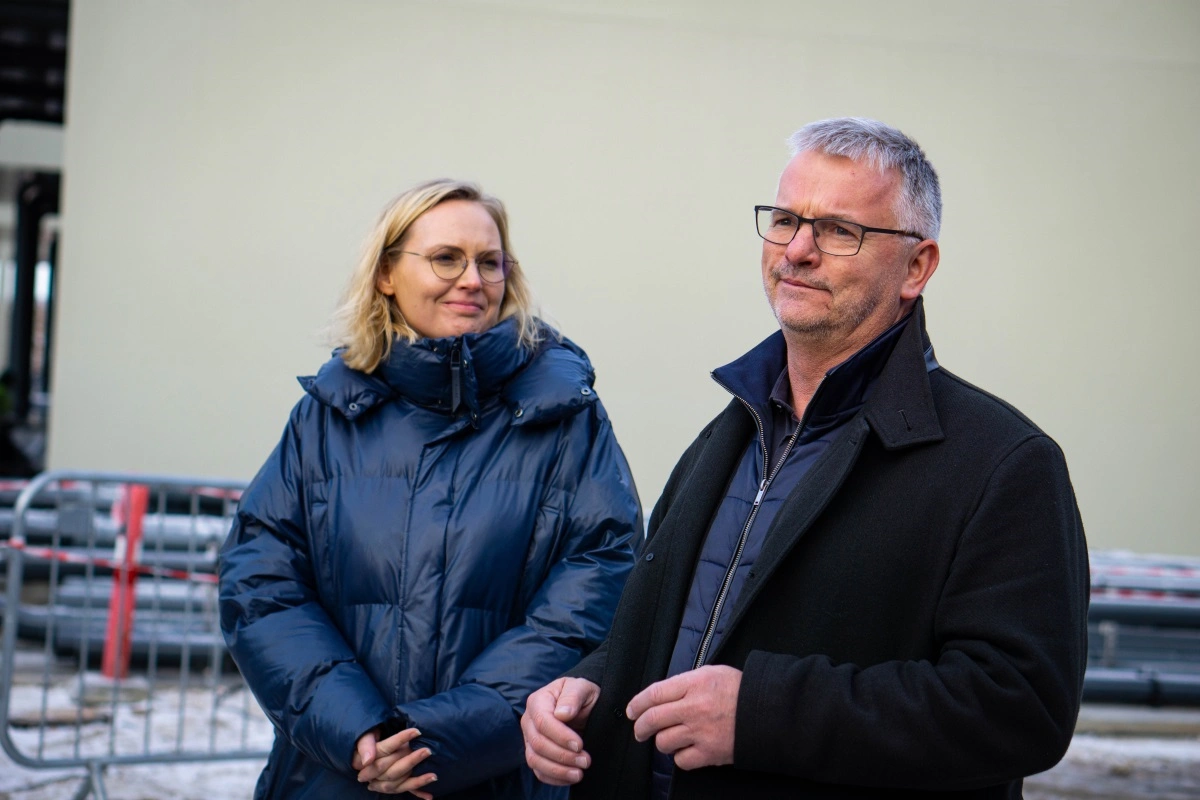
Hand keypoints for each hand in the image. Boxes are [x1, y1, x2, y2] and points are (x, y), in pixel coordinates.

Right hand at [352, 727, 436, 797]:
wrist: (366, 754)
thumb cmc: (369, 740)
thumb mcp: (365, 736)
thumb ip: (365, 744)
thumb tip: (368, 760)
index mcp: (369, 760)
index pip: (385, 750)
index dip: (400, 740)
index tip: (416, 731)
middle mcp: (375, 775)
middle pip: (393, 771)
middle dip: (411, 760)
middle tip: (427, 750)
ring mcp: (384, 783)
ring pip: (400, 784)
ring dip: (417, 781)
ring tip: (433, 775)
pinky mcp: (394, 786)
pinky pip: (406, 790)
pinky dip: (418, 793)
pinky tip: (430, 796)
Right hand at [521, 677, 599, 785]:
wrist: (583, 705)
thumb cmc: (581, 694)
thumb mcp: (582, 688)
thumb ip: (573, 696)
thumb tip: (562, 714)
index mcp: (538, 701)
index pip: (543, 721)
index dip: (560, 736)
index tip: (580, 745)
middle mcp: (529, 721)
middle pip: (538, 743)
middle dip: (562, 755)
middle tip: (586, 760)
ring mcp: (529, 739)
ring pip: (535, 760)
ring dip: (558, 770)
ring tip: (579, 773)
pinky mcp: (535, 754)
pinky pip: (538, 770)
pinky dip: (553, 778)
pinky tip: (570, 778)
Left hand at [625, 665, 740, 770]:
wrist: (767, 712)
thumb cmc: (739, 690)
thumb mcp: (712, 673)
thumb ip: (686, 682)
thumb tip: (662, 695)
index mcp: (695, 683)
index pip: (654, 694)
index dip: (637, 703)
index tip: (632, 711)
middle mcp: (694, 707)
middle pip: (653, 719)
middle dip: (640, 726)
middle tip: (639, 730)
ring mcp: (701, 732)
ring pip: (663, 742)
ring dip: (662, 741)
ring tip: (669, 738)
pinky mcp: (709, 753)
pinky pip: (681, 760)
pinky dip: (680, 757)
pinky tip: (687, 749)